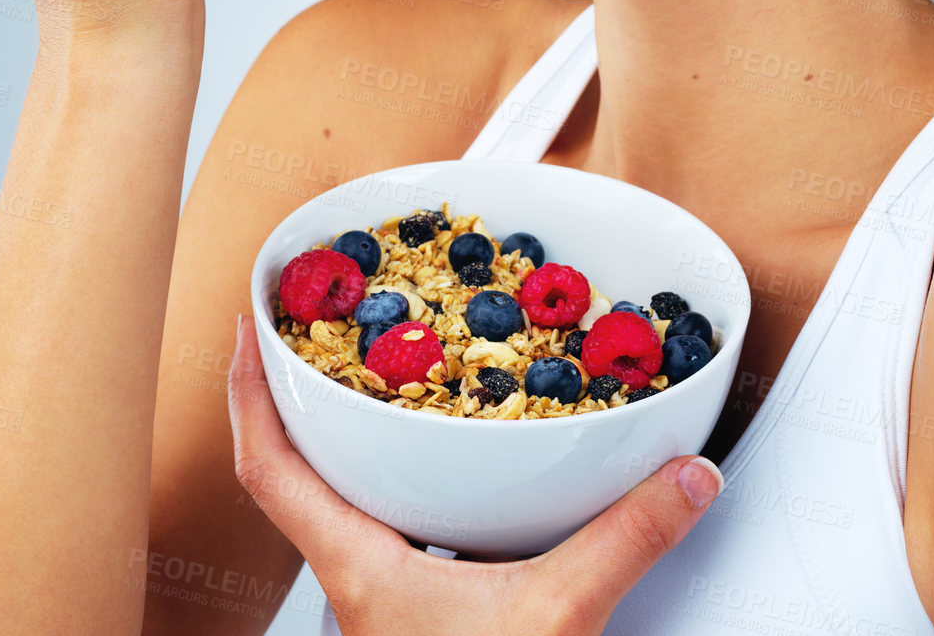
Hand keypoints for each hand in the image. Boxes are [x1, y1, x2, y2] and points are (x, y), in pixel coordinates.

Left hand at [226, 316, 722, 634]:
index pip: (267, 466)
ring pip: (332, 503)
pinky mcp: (411, 613)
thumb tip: (686, 476)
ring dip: (335, 442)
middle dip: (285, 400)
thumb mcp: (558, 616)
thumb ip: (625, 541)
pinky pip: (382, 529)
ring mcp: (379, 598)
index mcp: (357, 565)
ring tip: (358, 380)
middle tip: (301, 333)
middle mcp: (354, 577)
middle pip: (286, 474)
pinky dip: (392, 484)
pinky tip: (433, 468)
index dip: (248, 392)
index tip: (247, 327)